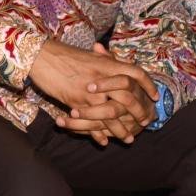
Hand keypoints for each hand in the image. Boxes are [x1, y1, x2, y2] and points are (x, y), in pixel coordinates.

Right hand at [28, 39, 160, 145]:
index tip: (155, 96)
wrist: (40, 56)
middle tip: (145, 122)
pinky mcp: (76, 101)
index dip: (148, 85)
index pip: (136, 73)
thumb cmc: (62, 54)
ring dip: (121, 129)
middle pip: (129, 98)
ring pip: (112, 115)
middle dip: (138, 112)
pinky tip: (104, 141)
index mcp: (106, 64)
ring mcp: (89, 91)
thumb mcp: (88, 55)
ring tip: (128, 139)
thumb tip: (117, 62)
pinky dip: (98, 133)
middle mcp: (102, 78)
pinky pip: (92, 121)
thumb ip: (105, 60)